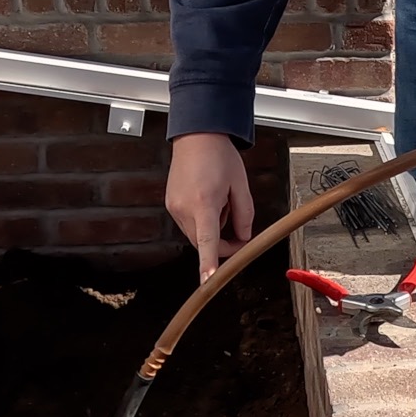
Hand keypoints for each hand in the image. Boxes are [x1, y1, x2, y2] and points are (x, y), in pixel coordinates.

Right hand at [166, 133, 254, 281]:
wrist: (197, 136)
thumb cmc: (220, 156)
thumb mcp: (240, 185)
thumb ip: (244, 215)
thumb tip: (243, 237)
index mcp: (204, 202)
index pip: (207, 241)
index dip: (208, 263)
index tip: (208, 280)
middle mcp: (184, 207)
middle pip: (203, 243)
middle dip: (221, 244)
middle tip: (239, 236)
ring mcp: (174, 207)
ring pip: (196, 235)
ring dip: (211, 229)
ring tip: (220, 203)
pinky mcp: (170, 204)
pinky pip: (189, 223)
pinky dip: (201, 220)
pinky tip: (208, 199)